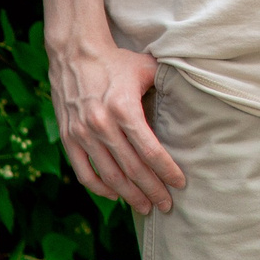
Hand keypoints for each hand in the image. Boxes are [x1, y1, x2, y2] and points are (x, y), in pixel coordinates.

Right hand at [48, 40, 185, 213]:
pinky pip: (85, 172)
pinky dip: (100, 188)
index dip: (166, 171)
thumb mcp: (147, 69)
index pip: (150, 150)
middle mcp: (102, 124)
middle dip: (152, 190)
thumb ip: (165, 89)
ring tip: (145, 207)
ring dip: (129, 195)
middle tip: (166, 205)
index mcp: (124, 109)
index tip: (180, 184)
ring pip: (109, 176)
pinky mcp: (68, 138)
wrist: (75, 53)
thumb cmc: (118, 61)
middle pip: (132, 169)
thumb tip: (191, 105)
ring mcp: (82, 134)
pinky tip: (115, 196)